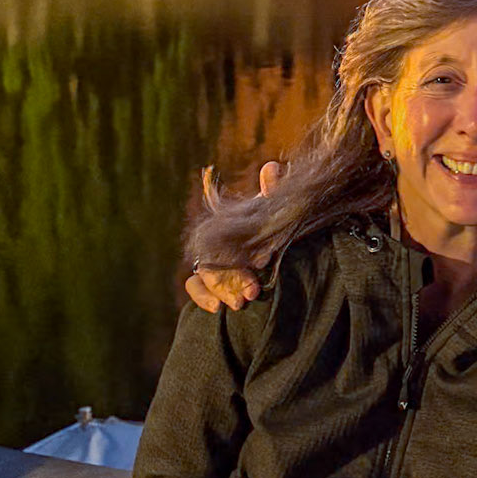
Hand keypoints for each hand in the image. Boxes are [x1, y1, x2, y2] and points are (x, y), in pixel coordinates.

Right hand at [184, 160, 278, 311]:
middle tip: (253, 290)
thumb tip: (271, 167)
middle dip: (233, 277)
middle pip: (214, 261)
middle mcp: (219, 245)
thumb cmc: (276, 225)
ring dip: (222, 290)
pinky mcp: (215, 287)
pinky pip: (196, 290)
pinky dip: (203, 299)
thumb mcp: (277, 210)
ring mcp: (215, 266)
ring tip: (242, 301)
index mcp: (231, 226)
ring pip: (204, 278)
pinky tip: (217, 309)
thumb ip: (274, 191)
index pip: (221, 234)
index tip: (263, 261)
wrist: (280, 255)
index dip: (236, 248)